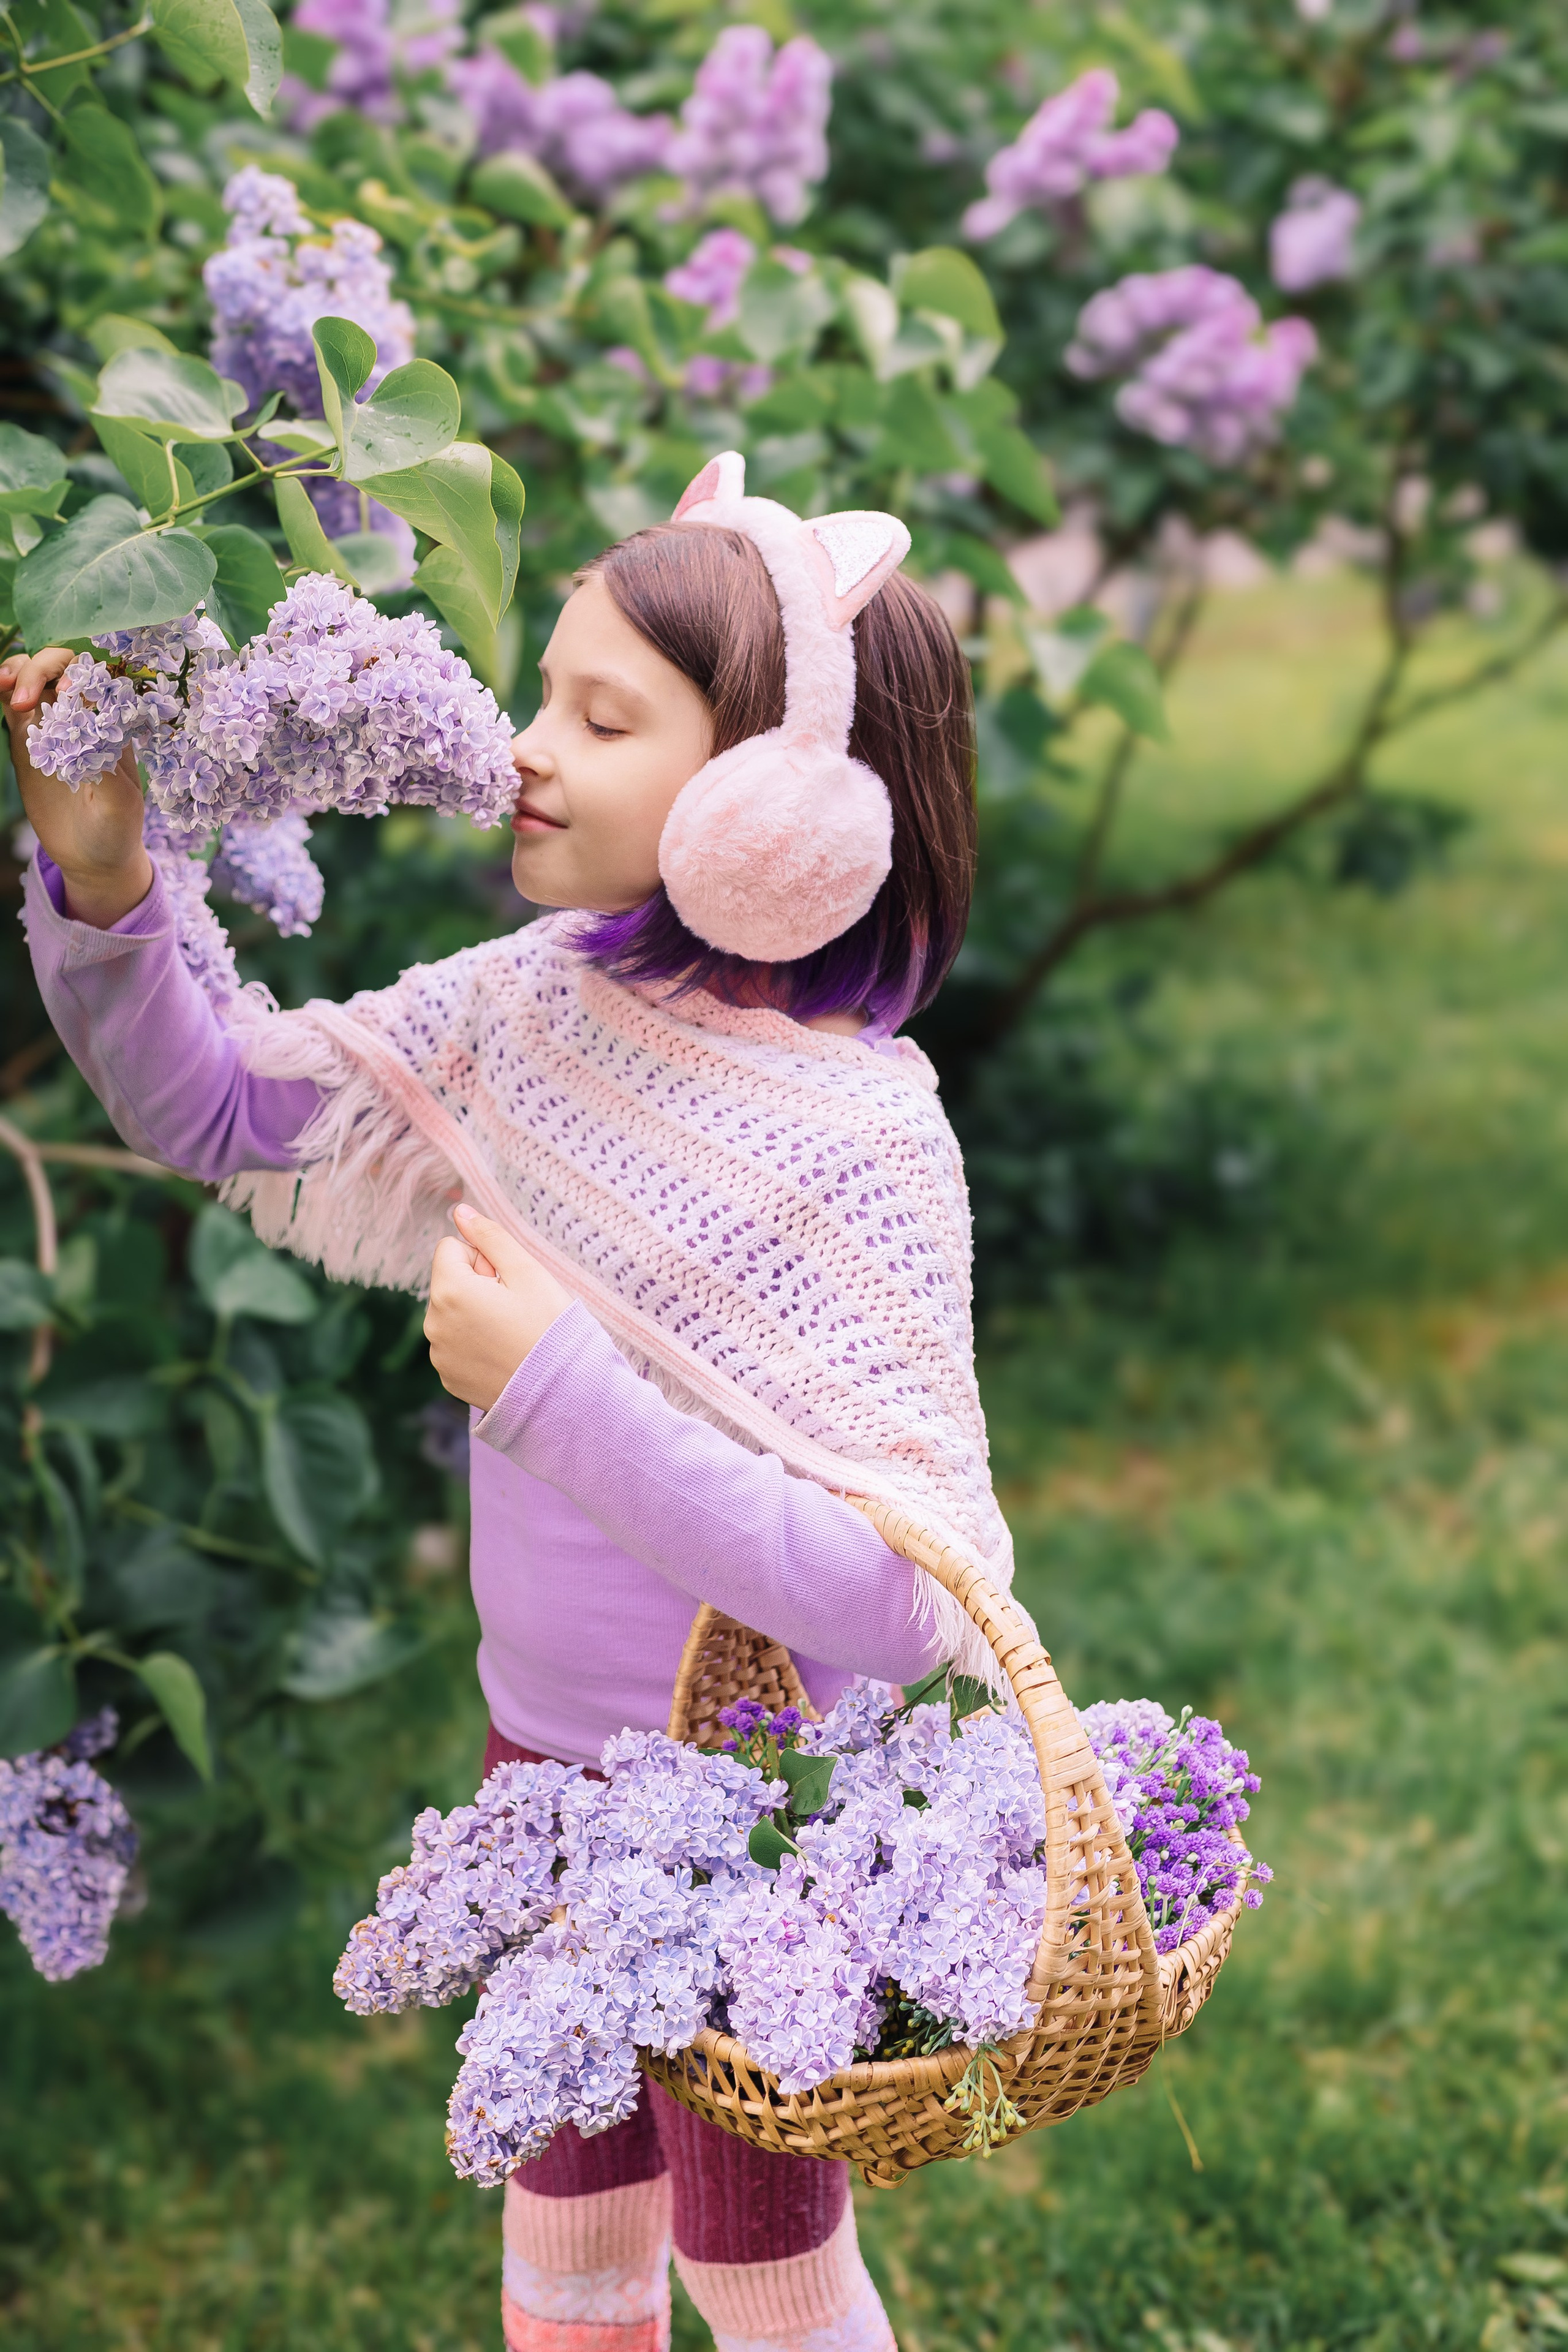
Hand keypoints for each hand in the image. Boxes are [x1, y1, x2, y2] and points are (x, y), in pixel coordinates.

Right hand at [0, 647, 151, 927]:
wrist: (92, 858)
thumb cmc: (116, 831)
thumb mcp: (118, 806)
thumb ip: (105, 771)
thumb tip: (85, 733)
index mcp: (115, 725)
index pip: (100, 678)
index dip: (81, 672)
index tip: (68, 690)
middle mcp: (86, 717)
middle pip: (64, 667)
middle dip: (42, 668)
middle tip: (23, 699)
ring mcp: (55, 724)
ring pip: (36, 677)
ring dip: (20, 671)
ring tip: (6, 687)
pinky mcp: (27, 739)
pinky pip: (13, 701)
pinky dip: (5, 686)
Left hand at [424, 1203, 573, 1411]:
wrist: (563, 1393)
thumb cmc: (550, 1328)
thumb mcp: (527, 1272)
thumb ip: (490, 1236)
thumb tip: (460, 1211)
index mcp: (449, 1291)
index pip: (450, 1248)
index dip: (483, 1258)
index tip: (508, 1281)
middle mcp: (433, 1324)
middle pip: (450, 1282)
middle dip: (477, 1285)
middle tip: (516, 1308)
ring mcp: (439, 1355)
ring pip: (453, 1314)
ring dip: (476, 1315)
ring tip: (513, 1333)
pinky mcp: (449, 1378)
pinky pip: (456, 1345)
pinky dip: (476, 1344)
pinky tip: (505, 1354)